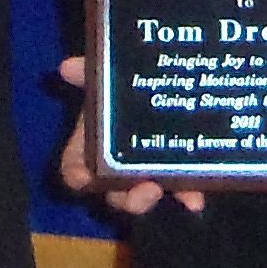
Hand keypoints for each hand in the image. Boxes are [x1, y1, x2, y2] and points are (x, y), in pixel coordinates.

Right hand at [57, 56, 205, 214]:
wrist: (165, 79)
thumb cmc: (123, 83)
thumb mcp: (108, 74)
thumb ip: (89, 71)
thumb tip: (68, 67)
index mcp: (93, 146)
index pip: (75, 170)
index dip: (78, 178)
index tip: (87, 179)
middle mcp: (115, 166)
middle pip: (114, 194)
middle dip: (128, 199)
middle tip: (148, 189)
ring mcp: (145, 173)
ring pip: (146, 196)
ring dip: (162, 200)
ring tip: (184, 197)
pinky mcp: (174, 173)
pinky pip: (179, 190)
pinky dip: (190, 193)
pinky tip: (198, 196)